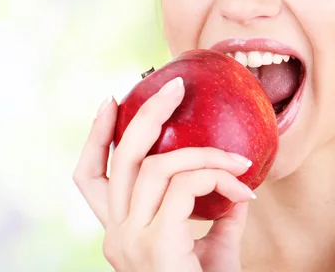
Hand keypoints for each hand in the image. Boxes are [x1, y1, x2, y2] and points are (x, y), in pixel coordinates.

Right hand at [73, 77, 254, 271]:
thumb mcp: (213, 248)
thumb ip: (217, 214)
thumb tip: (236, 184)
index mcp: (122, 233)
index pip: (91, 178)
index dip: (97, 137)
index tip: (113, 102)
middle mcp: (117, 235)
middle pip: (120, 160)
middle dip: (144, 116)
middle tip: (173, 86)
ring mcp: (131, 240)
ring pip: (158, 166)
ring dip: (205, 154)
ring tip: (238, 162)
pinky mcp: (156, 244)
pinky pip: (186, 184)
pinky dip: (218, 176)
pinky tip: (243, 191)